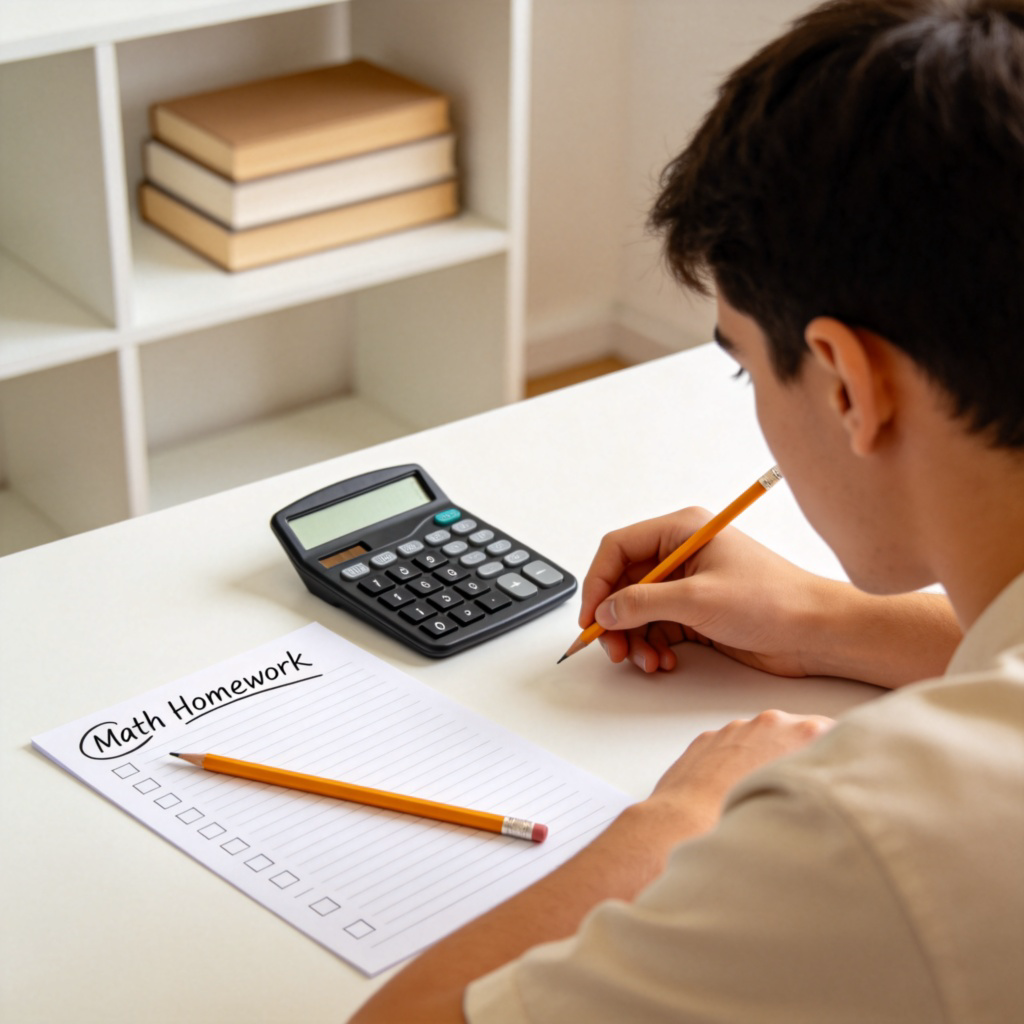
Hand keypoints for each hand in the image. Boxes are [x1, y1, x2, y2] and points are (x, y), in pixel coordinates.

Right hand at [580, 507, 835, 675]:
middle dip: (614, 618)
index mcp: (682, 530)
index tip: (591, 616)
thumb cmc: (773, 601)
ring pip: (638, 610)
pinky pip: (657, 628)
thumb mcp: (698, 600)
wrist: (817, 633)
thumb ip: (643, 604)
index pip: (618, 548)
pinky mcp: (697, 612)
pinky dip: (653, 647)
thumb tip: (605, 610)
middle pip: (624, 583)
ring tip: (646, 661)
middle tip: (614, 649)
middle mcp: (681, 553)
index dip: (597, 582)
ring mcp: (689, 584)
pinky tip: (664, 661)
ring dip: (634, 638)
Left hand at [643, 709, 834, 833]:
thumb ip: (828, 796)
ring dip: (769, 761)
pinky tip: (736, 794)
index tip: (845, 777)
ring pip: (764, 741)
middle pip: (801, 735)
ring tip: (766, 798)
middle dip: (806, 759)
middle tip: (806, 794)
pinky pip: (733, 749)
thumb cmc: (743, 824)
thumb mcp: (811, 813)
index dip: (844, 759)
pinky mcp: (709, 740)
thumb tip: (838, 811)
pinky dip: (737, 765)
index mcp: (805, 734)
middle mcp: (770, 723)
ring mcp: (736, 729)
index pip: (839, 734)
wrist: (686, 827)